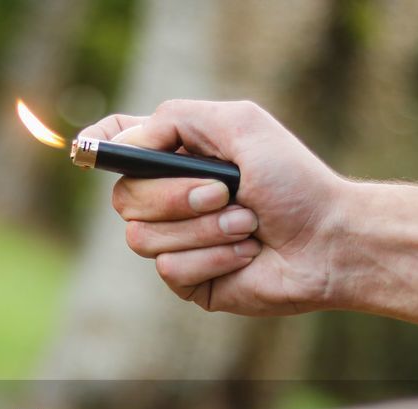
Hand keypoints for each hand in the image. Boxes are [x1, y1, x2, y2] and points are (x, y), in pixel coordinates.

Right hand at [83, 100, 347, 314]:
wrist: (328, 240)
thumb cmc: (293, 181)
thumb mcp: (240, 125)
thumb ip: (176, 119)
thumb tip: (126, 141)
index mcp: (179, 155)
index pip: (118, 145)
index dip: (97, 146)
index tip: (89, 152)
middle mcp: (171, 199)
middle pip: (123, 197)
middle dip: (173, 196)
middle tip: (223, 192)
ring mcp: (176, 242)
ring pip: (142, 239)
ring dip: (202, 229)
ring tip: (246, 225)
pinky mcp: (189, 282)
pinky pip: (171, 270)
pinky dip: (213, 257)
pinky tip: (246, 254)